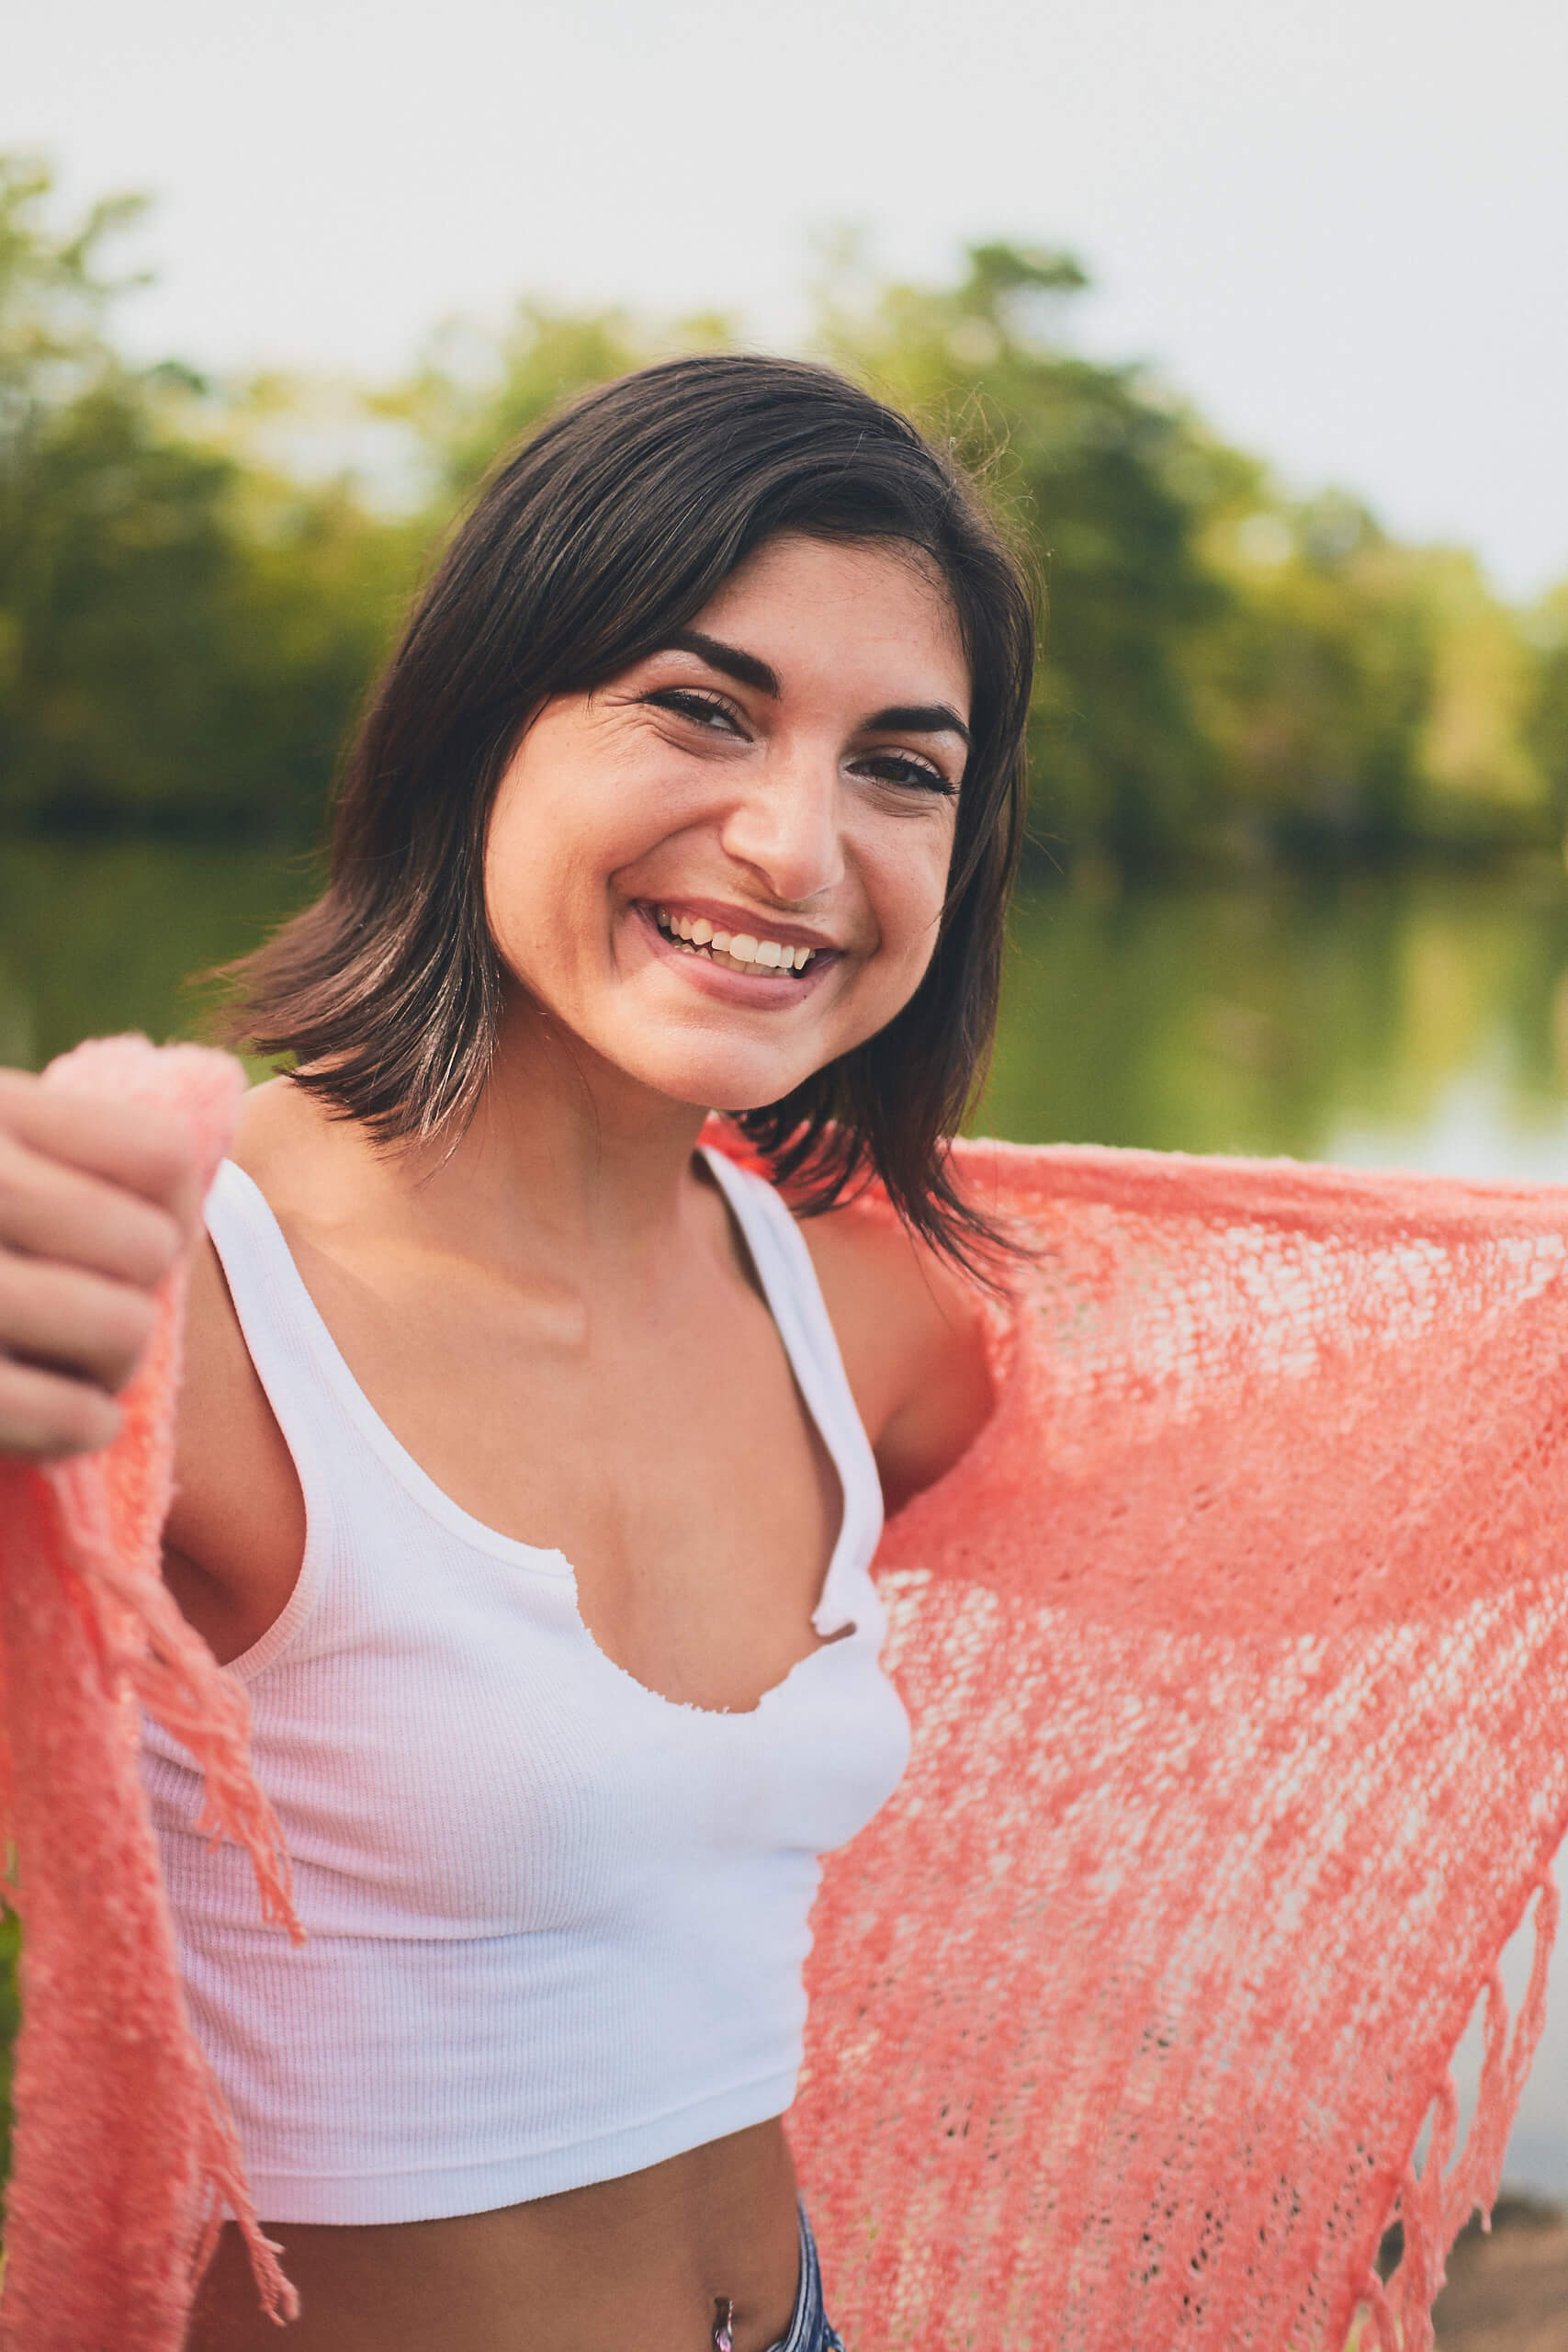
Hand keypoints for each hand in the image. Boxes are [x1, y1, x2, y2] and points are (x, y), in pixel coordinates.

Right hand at [0, 1067, 202, 1459]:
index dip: (173, 1209)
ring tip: (68, 1364)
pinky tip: (60, 1419)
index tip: (138, 1234)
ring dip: (110, 1365)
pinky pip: (70, 1418)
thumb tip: (185, 1186)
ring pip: (121, 1332)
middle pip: (148, 1252)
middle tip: (86, 1311)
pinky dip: (80, 1428)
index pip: (160, 1161)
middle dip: (133, 1295)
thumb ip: (48, 1148)